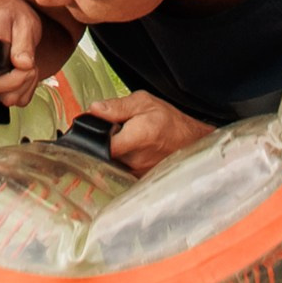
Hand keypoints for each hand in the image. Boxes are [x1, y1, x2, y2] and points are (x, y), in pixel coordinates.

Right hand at [0, 0, 50, 107]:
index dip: (14, 78)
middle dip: (24, 80)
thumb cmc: (13, 14)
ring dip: (27, 84)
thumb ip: (23, 44)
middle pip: (4, 96)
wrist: (7, 12)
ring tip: (27, 63)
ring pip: (11, 100)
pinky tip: (26, 70)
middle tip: (29, 61)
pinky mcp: (0, 86)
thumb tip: (23, 65)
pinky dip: (27, 88)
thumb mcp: (22, 23)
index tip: (25, 63)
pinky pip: (18, 99)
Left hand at [86, 90, 216, 175]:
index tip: (91, 129)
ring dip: (110, 152)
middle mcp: (137, 160)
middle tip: (111, 131)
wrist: (190, 141)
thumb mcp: (144, 102)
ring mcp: (137, 173)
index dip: (91, 137)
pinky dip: (118, 160)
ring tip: (122, 141)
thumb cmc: (170, 122)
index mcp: (139, 137)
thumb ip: (117, 106)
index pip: (102, 145)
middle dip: (101, 142)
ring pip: (109, 163)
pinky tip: (127, 151)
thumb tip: (94, 109)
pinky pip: (118, 170)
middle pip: (102, 154)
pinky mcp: (138, 180)